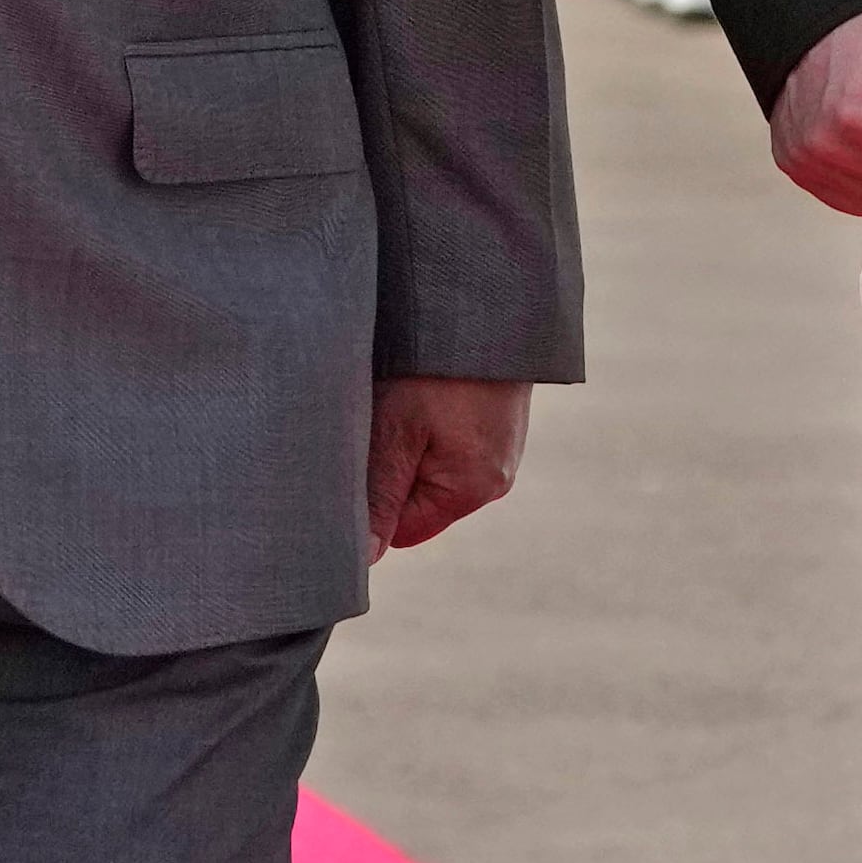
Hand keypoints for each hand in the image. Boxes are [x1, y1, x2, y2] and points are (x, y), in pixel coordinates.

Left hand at [364, 376, 530, 556]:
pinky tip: (422, 388)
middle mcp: (496, 476)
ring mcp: (502, 447)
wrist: (489, 301)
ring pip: (433, 465)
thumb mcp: (396, 431)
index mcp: (474, 489)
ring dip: (409, 441)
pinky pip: (452, 439)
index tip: (358, 461)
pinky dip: (429, 422)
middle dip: (392, 469)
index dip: (373, 503)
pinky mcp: (499, 420)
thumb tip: (363, 561)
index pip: (404, 531)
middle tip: (378, 423)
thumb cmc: (439, 366)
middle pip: (420, 499)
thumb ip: (378, 497)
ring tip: (401, 399)